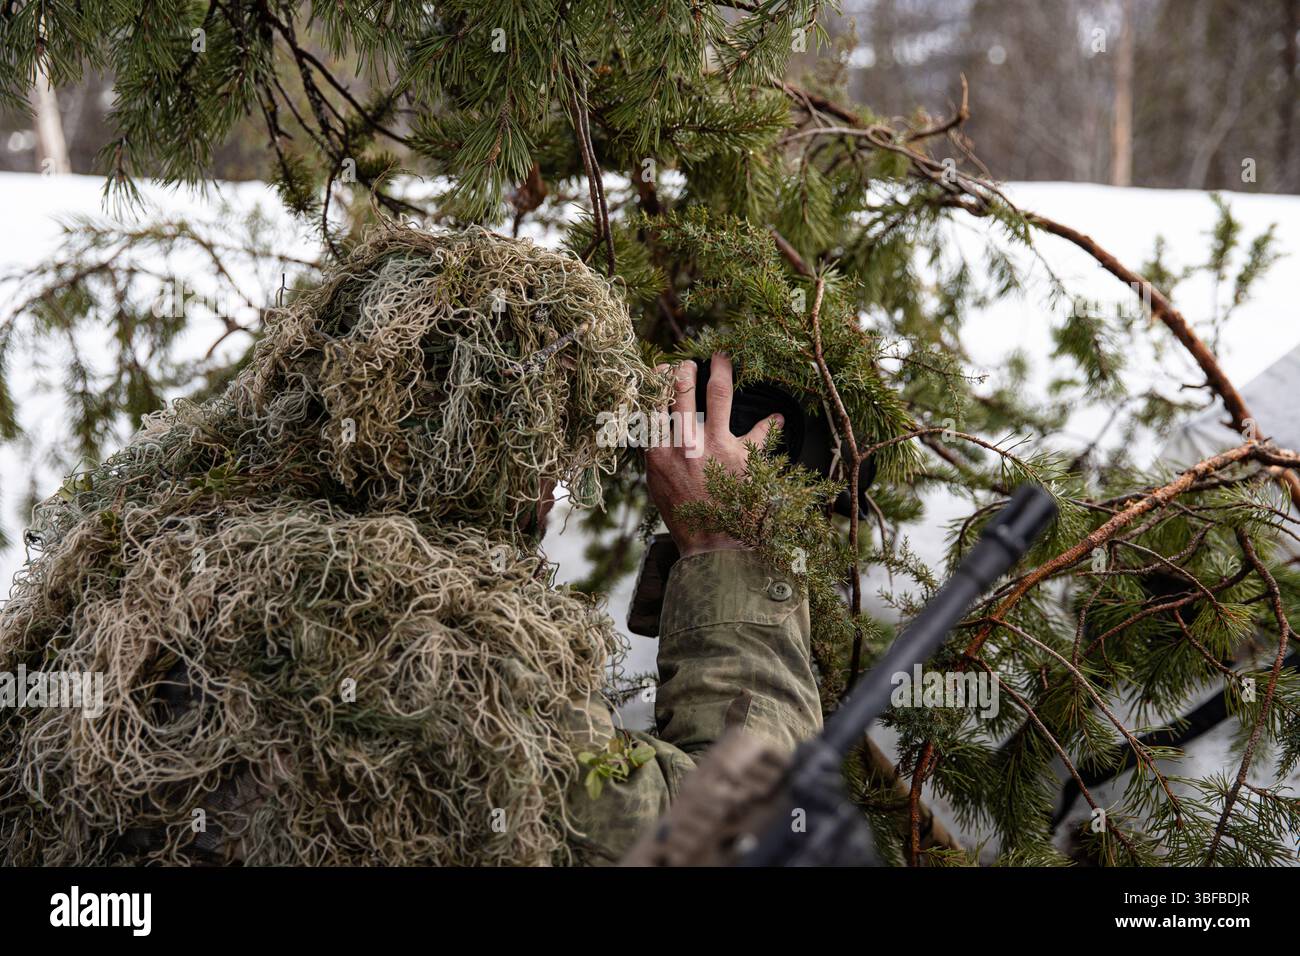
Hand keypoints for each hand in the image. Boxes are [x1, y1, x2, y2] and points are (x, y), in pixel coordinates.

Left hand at [645, 353, 782, 557]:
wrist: (713, 544)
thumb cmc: (739, 508)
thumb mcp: (754, 470)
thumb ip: (761, 438)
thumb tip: (778, 418)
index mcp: (720, 443)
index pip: (720, 392)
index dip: (720, 367)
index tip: (720, 354)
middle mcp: (690, 446)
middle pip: (681, 392)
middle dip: (684, 371)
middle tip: (687, 363)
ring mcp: (666, 456)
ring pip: (655, 408)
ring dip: (657, 387)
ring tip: (661, 372)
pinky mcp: (651, 467)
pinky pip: (644, 432)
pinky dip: (646, 414)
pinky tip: (648, 403)